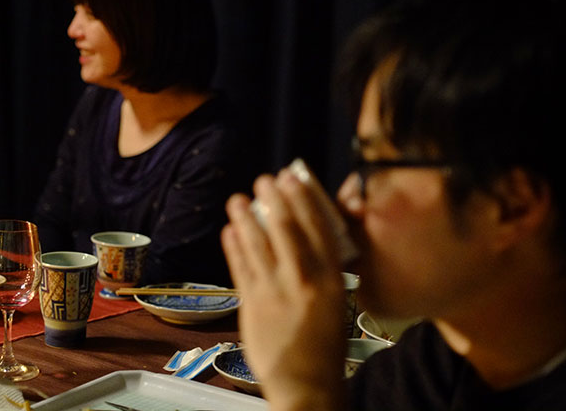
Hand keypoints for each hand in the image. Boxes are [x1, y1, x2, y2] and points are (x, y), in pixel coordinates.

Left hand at [221, 167, 347, 409]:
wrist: (308, 386)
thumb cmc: (324, 343)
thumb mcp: (336, 302)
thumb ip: (321, 270)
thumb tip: (304, 234)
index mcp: (332, 281)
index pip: (318, 229)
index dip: (303, 200)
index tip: (293, 178)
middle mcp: (304, 283)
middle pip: (286, 232)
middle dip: (274, 201)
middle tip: (264, 180)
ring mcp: (275, 294)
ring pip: (258, 246)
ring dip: (246, 219)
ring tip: (237, 200)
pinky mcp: (252, 307)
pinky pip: (241, 269)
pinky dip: (234, 247)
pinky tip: (230, 230)